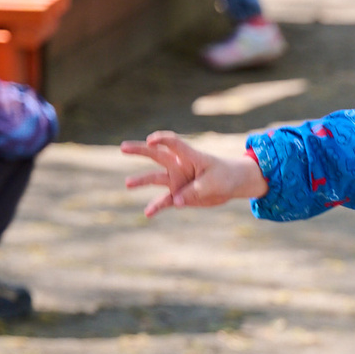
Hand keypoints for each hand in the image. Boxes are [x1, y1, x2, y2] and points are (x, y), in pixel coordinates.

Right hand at [121, 131, 265, 215]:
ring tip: (127, 184)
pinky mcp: (178, 195)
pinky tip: (147, 213)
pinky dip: (156, 207)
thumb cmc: (224, 176)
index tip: (151, 139)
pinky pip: (164, 201)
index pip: (173, 144)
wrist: (231, 185)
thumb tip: (177, 202)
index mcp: (189, 156)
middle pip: (156, 155)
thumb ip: (194, 191)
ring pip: (154, 178)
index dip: (162, 140)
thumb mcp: (213, 183)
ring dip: (141, 181)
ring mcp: (176, 180)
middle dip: (139, 150)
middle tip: (122, 147)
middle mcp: (178, 166)